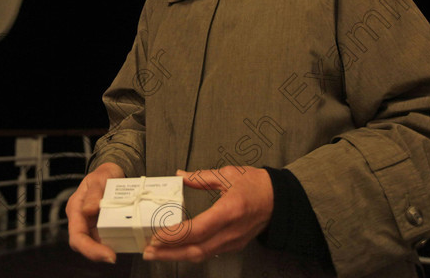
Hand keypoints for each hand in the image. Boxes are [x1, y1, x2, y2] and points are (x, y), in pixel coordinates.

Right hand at [66, 162, 124, 262]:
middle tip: (114, 257)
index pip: (77, 236)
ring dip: (108, 248)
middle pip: (85, 244)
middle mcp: (82, 219)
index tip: (107, 254)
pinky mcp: (103, 225)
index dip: (89, 249)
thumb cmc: (104, 173)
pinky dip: (116, 241)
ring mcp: (92, 224)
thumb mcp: (100, 178)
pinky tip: (128, 241)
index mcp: (76, 209)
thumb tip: (88, 211)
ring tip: (124, 247)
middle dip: (98, 253)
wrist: (113, 172)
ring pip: (96, 243)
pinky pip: (107, 237)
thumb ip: (94, 193)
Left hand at [143, 166, 272, 262]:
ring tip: (156, 253)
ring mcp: (233, 242)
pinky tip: (175, 250)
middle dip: (169, 253)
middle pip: (196, 250)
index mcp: (229, 211)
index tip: (155, 235)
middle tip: (148, 250)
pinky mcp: (233, 246)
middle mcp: (230, 231)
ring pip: (201, 255)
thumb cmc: (256, 184)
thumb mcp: (229, 174)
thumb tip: (180, 175)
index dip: (174, 235)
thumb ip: (202, 177)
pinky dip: (189, 253)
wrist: (281, 200)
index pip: (197, 229)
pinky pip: (208, 253)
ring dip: (176, 256)